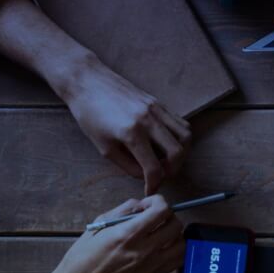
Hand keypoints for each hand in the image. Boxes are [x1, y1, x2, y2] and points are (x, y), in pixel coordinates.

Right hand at [33, 196, 183, 272]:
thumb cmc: (81, 258)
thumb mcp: (96, 227)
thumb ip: (121, 211)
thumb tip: (140, 204)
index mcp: (127, 235)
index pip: (161, 211)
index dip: (159, 201)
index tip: (150, 203)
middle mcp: (144, 250)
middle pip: (176, 226)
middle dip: (168, 216)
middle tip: (155, 217)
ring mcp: (151, 266)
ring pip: (182, 244)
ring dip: (175, 234)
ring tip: (161, 232)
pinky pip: (177, 261)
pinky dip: (175, 250)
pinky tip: (162, 247)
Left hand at [57, 60, 190, 192]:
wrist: (87, 82)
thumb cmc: (89, 115)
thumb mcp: (103, 146)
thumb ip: (126, 164)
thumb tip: (144, 175)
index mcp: (131, 134)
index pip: (153, 167)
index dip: (154, 184)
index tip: (151, 190)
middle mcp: (149, 121)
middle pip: (177, 152)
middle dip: (173, 169)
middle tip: (163, 175)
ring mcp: (157, 110)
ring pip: (186, 136)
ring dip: (182, 153)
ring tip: (169, 160)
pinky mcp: (159, 103)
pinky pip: (181, 123)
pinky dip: (180, 137)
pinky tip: (168, 143)